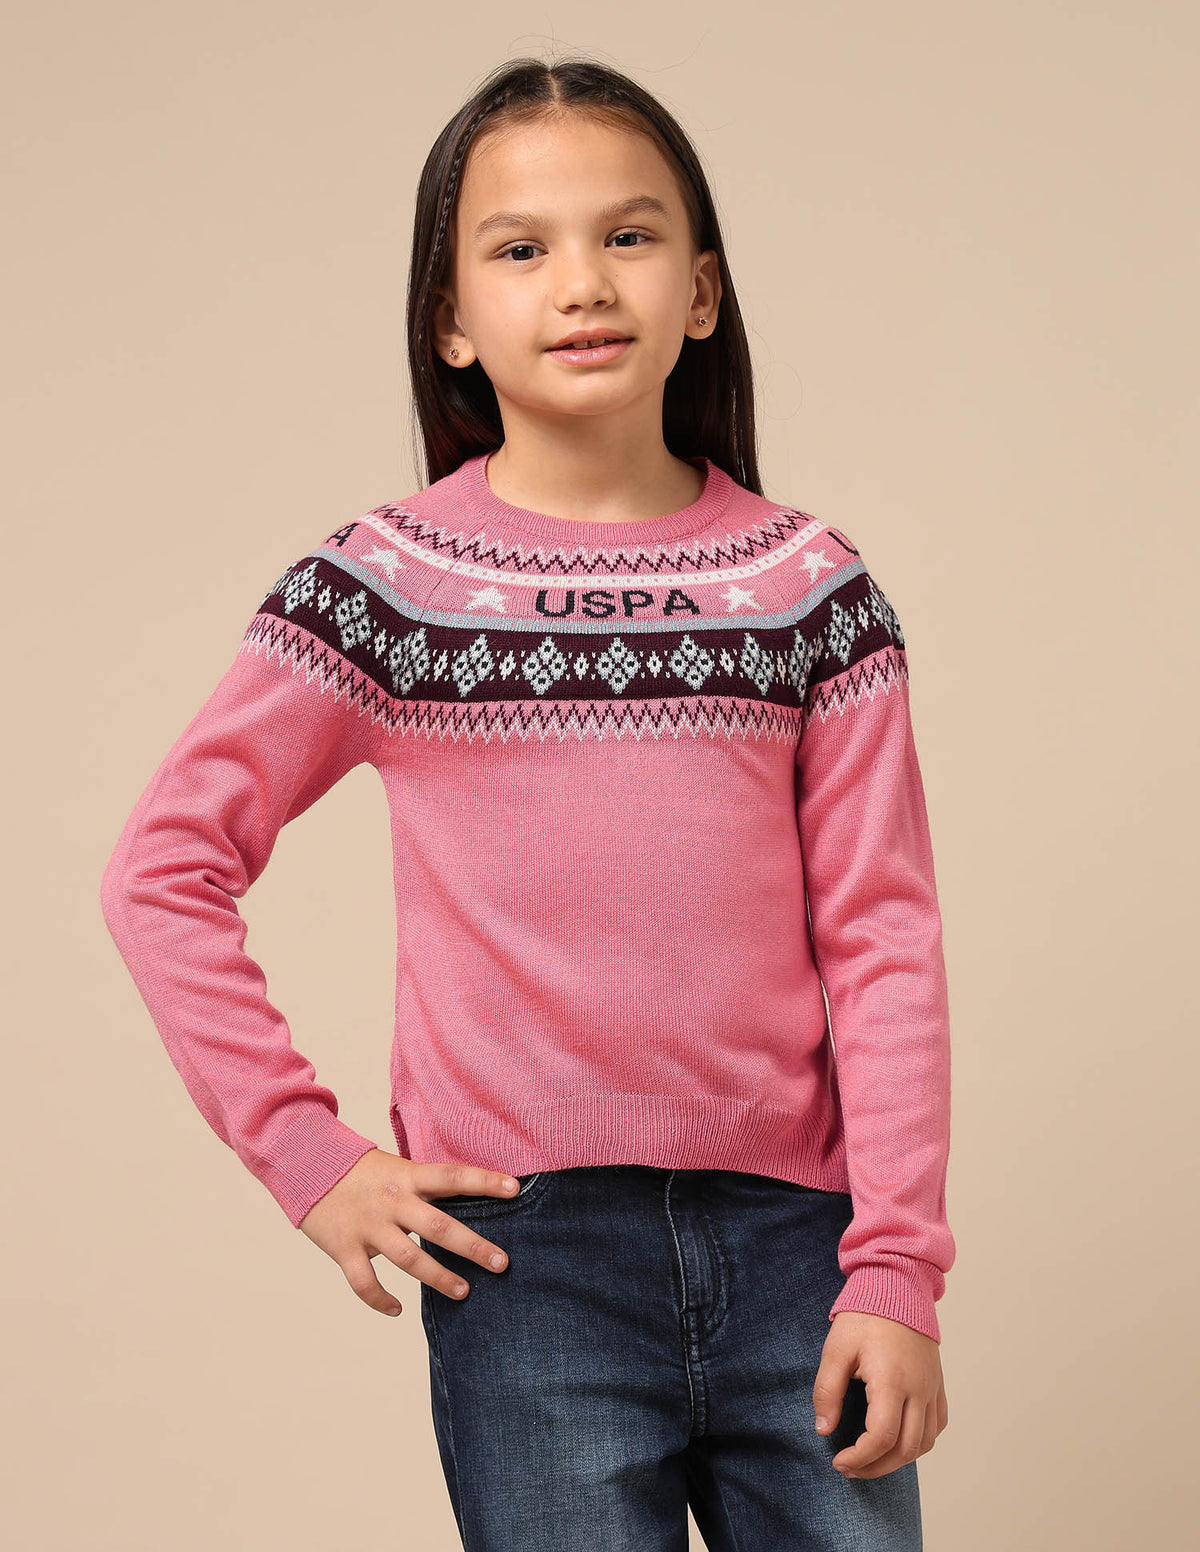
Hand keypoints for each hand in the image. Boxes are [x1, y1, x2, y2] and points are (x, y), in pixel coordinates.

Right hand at [297, 1148, 520, 1316]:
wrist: (305, 1165)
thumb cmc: (357, 1170)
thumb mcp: (395, 1167)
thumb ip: (423, 1186)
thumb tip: (464, 1200)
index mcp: (407, 1176)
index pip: (453, 1176)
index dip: (485, 1181)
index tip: (515, 1188)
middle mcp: (392, 1201)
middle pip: (440, 1226)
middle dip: (473, 1247)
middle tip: (502, 1263)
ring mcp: (369, 1226)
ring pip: (410, 1259)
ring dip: (439, 1278)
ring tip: (464, 1292)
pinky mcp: (344, 1248)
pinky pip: (365, 1282)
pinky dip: (381, 1300)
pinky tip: (397, 1309)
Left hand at [813, 1311, 947, 1477]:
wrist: (897, 1285)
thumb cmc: (865, 1315)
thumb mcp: (836, 1349)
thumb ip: (827, 1391)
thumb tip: (824, 1429)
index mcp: (892, 1380)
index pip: (882, 1438)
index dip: (860, 1458)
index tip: (839, 1461)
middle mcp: (918, 1388)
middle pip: (906, 1449)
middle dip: (876, 1467)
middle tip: (851, 1468)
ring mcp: (932, 1387)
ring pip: (925, 1442)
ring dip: (899, 1460)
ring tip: (872, 1459)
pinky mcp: (937, 1383)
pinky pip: (938, 1424)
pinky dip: (920, 1442)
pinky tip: (899, 1441)